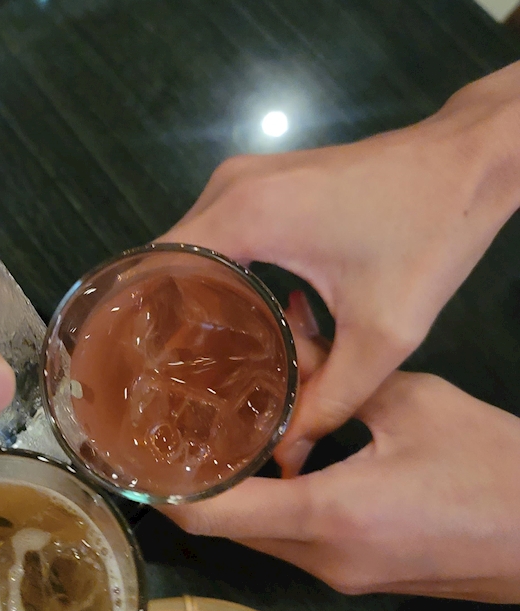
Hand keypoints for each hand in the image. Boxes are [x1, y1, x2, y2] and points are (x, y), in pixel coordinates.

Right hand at [163, 60, 519, 472]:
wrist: (472, 159)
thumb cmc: (428, 232)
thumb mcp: (383, 330)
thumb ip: (333, 395)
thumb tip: (290, 451)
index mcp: (245, 215)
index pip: (156, 268)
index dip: (141, 324)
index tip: (138, 375)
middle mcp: (231, 187)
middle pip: (165, 258)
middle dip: (160, 319)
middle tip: (161, 383)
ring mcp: (246, 178)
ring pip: (189, 245)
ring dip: (184, 296)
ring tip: (186, 362)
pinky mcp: (266, 181)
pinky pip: (217, 232)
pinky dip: (212, 273)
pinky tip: (226, 321)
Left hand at [166, 372, 519, 601]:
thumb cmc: (495, 468)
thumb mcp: (416, 406)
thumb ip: (340, 378)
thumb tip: (292, 336)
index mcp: (330, 515)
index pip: (215, 513)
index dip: (163, 488)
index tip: (132, 452)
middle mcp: (324, 559)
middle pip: (229, 526)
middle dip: (196, 481)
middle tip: (171, 423)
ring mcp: (343, 576)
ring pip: (261, 534)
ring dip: (237, 491)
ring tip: (217, 429)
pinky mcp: (362, 576)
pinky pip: (296, 539)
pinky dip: (275, 502)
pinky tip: (279, 453)